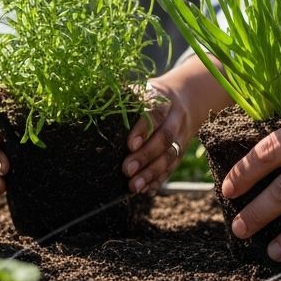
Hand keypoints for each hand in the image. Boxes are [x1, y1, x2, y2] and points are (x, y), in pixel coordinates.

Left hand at [122, 58, 230, 193]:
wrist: (186, 96)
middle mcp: (175, 117)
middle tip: (127, 170)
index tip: (130, 145)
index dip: (143, 129)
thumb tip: (93, 109)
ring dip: (152, 173)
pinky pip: (173, 167)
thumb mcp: (141, 90)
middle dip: (146, 156)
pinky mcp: (182, 150)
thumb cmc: (151, 95)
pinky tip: (147, 190)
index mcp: (162, 99)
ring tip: (135, 186)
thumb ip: (125, 101)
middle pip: (165, 137)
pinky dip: (160, 180)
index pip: (154, 113)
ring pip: (171, 155)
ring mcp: (182, 135)